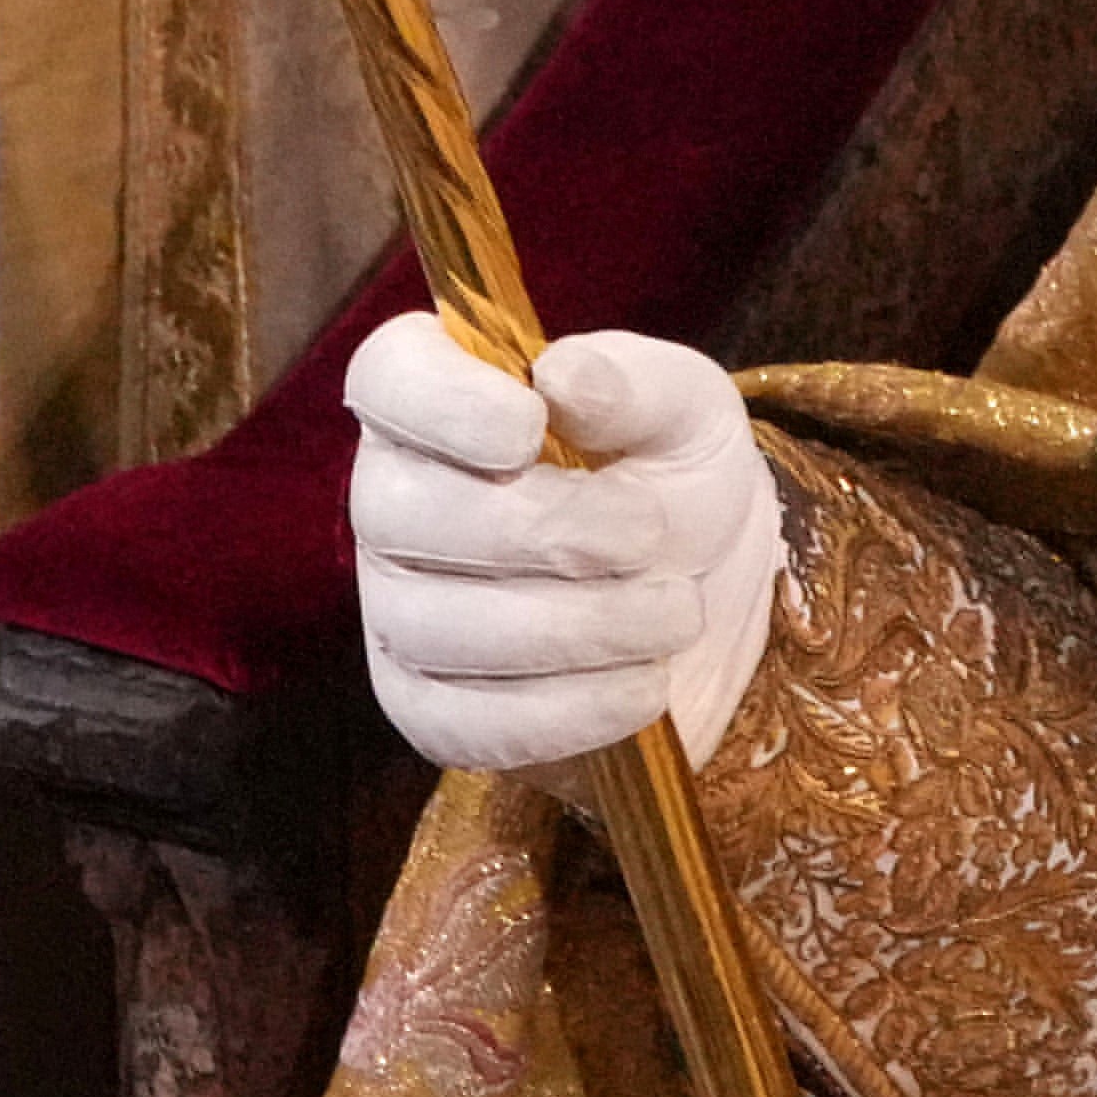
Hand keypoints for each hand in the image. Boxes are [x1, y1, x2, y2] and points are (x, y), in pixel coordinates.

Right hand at [346, 316, 775, 770]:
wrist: (706, 602)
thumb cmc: (675, 481)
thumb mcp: (688, 413)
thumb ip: (636, 382)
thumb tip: (562, 376)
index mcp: (443, 401)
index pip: (390, 378)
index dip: (441, 402)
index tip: (528, 424)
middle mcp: (395, 499)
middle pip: (398, 512)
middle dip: (539, 529)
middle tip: (648, 533)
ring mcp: (397, 609)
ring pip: (431, 625)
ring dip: (572, 626)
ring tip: (674, 613)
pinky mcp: (426, 705)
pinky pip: (457, 721)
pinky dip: (564, 710)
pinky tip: (642, 686)